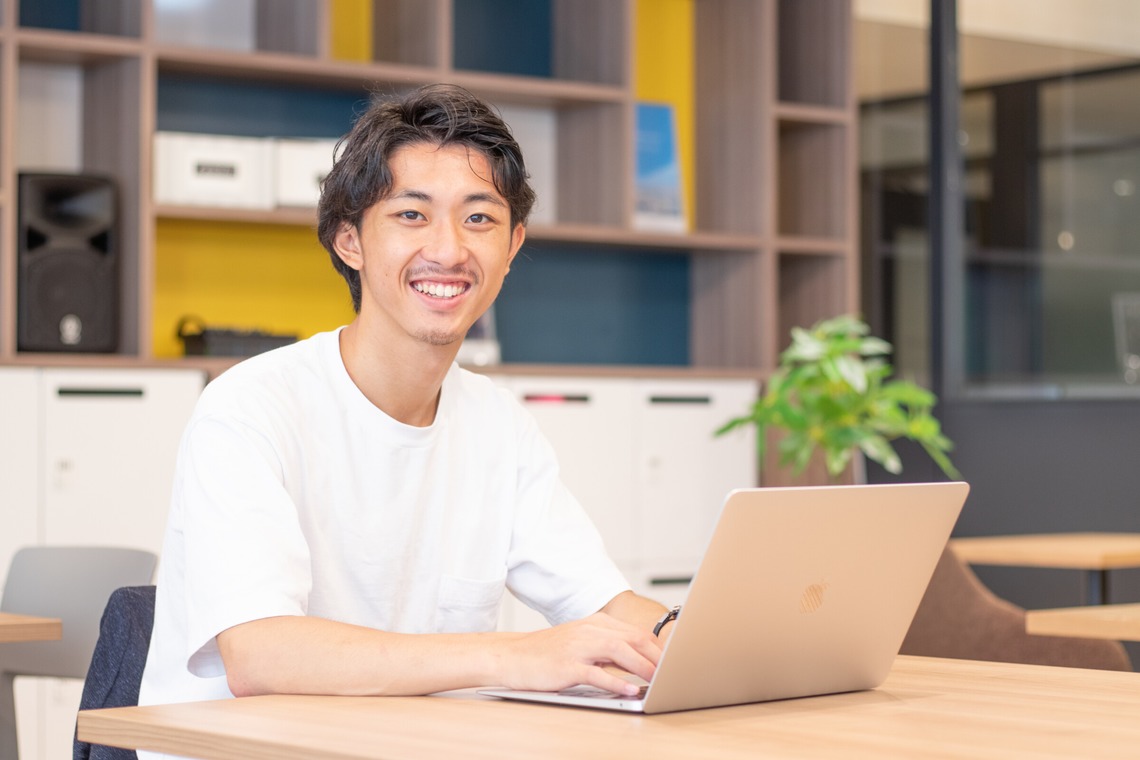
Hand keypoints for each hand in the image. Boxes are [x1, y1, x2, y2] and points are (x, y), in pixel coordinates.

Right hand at [494, 612, 661, 695]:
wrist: (512, 656)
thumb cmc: (548, 653)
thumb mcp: (581, 643)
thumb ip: (608, 648)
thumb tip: (639, 662)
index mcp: (595, 623)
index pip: (635, 632)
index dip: (657, 647)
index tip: (673, 661)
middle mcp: (589, 631)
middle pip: (632, 638)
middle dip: (656, 655)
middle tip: (673, 671)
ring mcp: (578, 647)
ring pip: (618, 651)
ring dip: (642, 666)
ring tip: (658, 679)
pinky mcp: (567, 666)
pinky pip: (597, 673)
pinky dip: (617, 682)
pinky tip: (630, 690)